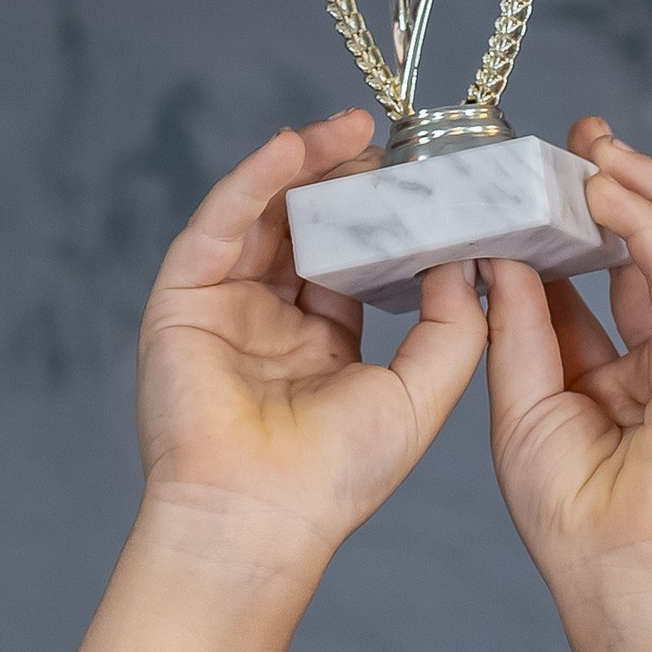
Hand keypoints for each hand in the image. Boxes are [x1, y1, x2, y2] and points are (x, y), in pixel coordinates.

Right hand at [136, 114, 487, 575]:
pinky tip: (292, 151)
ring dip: (303, 164)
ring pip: (263, 213)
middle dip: (345, 178)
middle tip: (387, 140)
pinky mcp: (183, 298)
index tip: (426, 176)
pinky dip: (253, 180)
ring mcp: (223, 305)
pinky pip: (219, 222)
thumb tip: (469, 256)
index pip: (352, 257)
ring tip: (349, 131)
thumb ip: (454, 327)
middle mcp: (269, 318)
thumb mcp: (420, 394)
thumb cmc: (335, 479)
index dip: (386, 215)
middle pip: (306, 224)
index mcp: (321, 341)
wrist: (259, 519)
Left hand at [483, 121, 651, 623]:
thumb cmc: (572, 519)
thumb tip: (501, 256)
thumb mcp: (524, 407)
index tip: (532, 181)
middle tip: (575, 138)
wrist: (624, 576)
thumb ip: (520, 330)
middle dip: (611, 190)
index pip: (593, 283)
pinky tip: (611, 189)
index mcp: (617, 376)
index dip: (565, 229)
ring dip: (637, 190)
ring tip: (595, 144)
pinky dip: (648, 224)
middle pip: (641, 252)